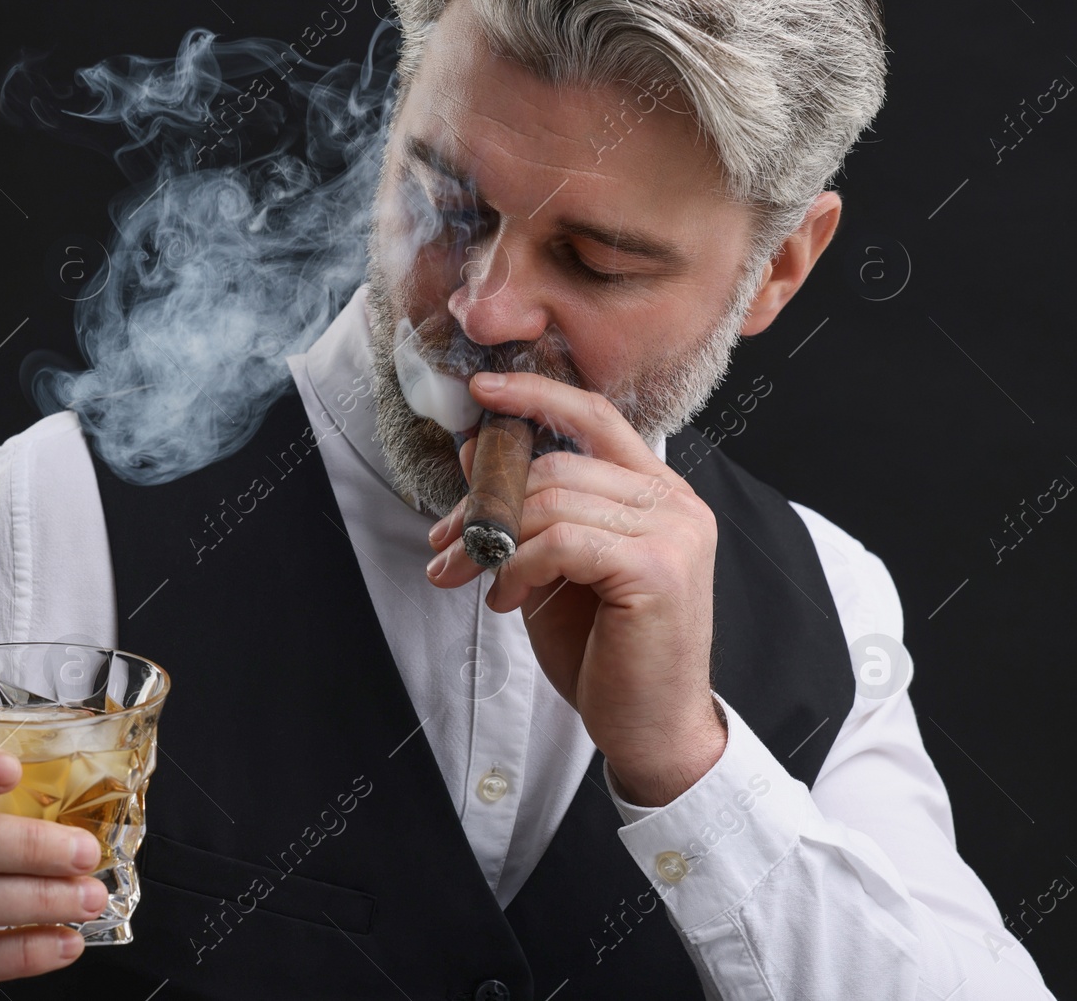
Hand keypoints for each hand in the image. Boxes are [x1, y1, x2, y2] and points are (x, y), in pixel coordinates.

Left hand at [425, 371, 725, 805]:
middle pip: (555, 465)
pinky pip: (560, 542)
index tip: (481, 392)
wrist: (651, 729)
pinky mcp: (656, 569)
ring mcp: (672, 533)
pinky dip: (517, 567)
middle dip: (484, 502)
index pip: (595, 417)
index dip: (536, 396)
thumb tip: (477, 450)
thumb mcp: (552, 568)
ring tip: (466, 577)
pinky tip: (507, 600)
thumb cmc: (605, 651)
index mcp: (656, 493)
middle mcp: (674, 504)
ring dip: (490, 541)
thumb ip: (527, 510)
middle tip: (445, 542)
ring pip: (551, 502)